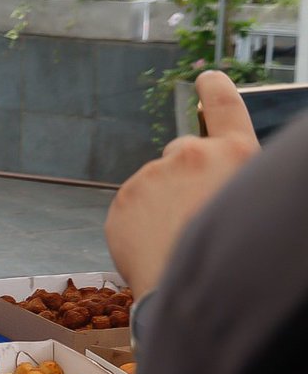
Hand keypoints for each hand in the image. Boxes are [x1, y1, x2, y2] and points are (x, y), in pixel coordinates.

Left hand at [104, 71, 258, 297]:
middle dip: (186, 177)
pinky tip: (157, 248)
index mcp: (237, 156)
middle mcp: (193, 156)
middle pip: (184, 153)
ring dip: (164, 205)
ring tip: (179, 241)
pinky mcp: (124, 198)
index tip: (207, 77)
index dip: (216, 91)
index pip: (226, 109)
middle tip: (195, 215)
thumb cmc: (235, 259)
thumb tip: (210, 186)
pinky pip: (134, 207)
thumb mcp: (249, 206)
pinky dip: (142, 224)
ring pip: (157, 185)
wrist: (194, 295)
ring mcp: (153, 175)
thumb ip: (228, 183)